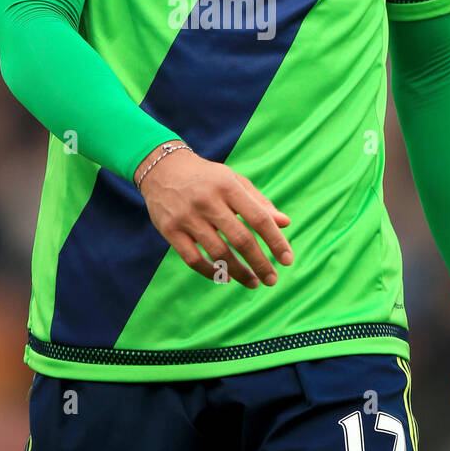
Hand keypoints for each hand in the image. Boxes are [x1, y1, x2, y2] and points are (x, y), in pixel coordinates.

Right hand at [135, 145, 292, 288]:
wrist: (162, 168)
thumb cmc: (207, 177)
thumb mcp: (234, 181)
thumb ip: (259, 202)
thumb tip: (285, 223)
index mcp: (228, 186)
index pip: (258, 218)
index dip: (275, 241)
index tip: (287, 260)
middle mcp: (208, 201)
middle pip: (240, 239)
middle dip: (260, 263)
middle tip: (272, 279)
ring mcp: (187, 216)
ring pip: (218, 253)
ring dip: (239, 272)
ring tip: (253, 282)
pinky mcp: (170, 229)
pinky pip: (193, 259)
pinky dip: (211, 272)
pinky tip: (226, 277)